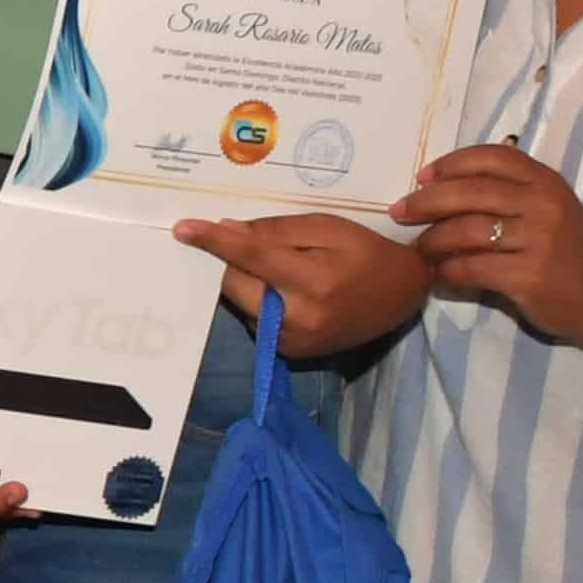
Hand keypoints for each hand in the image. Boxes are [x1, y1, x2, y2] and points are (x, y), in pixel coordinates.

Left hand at [173, 208, 431, 357]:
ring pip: (240, 302)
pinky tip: (289, 293)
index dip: (214, 241)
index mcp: (313, 281)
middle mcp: (298, 318)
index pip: (250, 256)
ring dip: (249, 282)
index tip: (182, 229)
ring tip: (287, 272)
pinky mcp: (290, 353)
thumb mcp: (330, 228)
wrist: (401, 298)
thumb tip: (229, 230)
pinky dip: (261, 300)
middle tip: (266, 248)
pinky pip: (254, 318)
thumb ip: (279, 230)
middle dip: (237, 261)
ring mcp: (292, 342)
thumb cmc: (367, 253)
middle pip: (235, 282)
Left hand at [394, 144, 582, 344]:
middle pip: (470, 191)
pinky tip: (438, 275)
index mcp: (545, 181)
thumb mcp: (547, 209)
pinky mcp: (530, 275)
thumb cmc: (569, 250)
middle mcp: (543, 204)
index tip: (423, 176)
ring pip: (466, 230)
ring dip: (432, 240)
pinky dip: (448, 271)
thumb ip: (506, 195)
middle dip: (427, 201)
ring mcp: (539, 239)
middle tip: (399, 212)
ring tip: (417, 249)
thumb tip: (437, 191)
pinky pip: (473, 267)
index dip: (451, 163)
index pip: (492, 156)